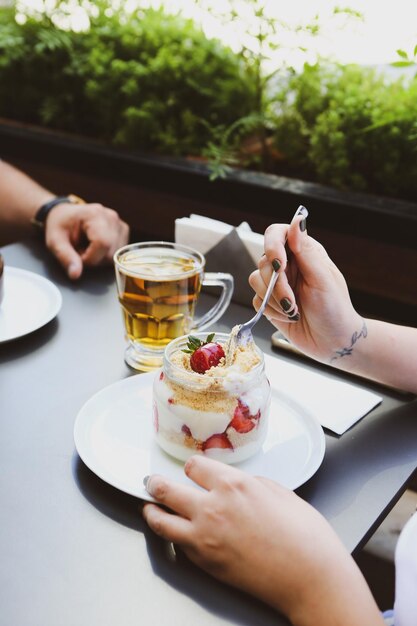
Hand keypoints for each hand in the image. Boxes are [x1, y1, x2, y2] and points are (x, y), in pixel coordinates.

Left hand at [44, 202, 129, 278]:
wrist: (65, 214)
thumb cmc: (59, 225)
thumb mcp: (55, 240)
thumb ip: (65, 257)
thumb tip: (75, 275)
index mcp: (95, 214)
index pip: (102, 244)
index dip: (90, 258)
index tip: (77, 254)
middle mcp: (112, 218)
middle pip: (110, 253)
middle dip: (94, 259)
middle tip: (80, 250)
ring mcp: (120, 224)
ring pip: (116, 256)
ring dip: (100, 258)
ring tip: (88, 248)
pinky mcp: (123, 232)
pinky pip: (119, 253)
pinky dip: (106, 255)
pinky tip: (96, 247)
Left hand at [142, 456, 382, 625]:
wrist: (311, 577)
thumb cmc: (304, 536)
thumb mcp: (279, 492)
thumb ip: (251, 483)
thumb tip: (238, 484)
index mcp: (233, 484)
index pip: (194, 466)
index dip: (192, 467)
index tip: (191, 469)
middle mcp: (212, 507)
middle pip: (167, 489)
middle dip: (156, 484)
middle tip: (151, 482)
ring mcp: (204, 537)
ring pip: (161, 520)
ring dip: (152, 511)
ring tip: (150, 508)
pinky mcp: (204, 562)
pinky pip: (178, 544)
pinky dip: (172, 536)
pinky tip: (174, 533)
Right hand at [249, 212, 362, 362]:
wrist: (332, 342)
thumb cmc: (334, 309)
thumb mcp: (322, 278)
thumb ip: (306, 249)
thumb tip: (298, 219)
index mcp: (304, 252)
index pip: (277, 233)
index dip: (272, 245)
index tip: (279, 264)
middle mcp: (289, 265)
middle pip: (264, 261)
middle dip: (276, 284)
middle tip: (293, 300)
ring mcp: (278, 284)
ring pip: (255, 280)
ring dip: (273, 299)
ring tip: (293, 310)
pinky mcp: (269, 302)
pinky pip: (256, 299)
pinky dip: (270, 310)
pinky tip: (288, 316)